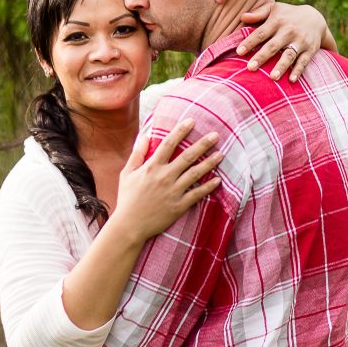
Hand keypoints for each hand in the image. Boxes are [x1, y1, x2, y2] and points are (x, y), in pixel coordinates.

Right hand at [107, 118, 222, 244]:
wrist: (129, 225)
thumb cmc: (127, 198)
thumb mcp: (127, 173)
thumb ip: (137, 154)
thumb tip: (145, 135)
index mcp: (152, 167)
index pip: (168, 143)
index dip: (181, 130)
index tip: (191, 120)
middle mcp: (164, 177)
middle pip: (187, 156)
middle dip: (203, 144)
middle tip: (216, 135)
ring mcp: (173, 191)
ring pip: (195, 174)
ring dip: (209, 163)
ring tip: (221, 154)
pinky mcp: (179, 206)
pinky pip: (197, 194)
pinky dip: (208, 187)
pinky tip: (218, 180)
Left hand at [238, 2, 337, 81]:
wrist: (316, 18)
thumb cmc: (288, 15)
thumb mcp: (275, 8)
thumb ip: (258, 13)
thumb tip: (242, 17)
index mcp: (277, 21)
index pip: (261, 33)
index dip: (250, 42)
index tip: (239, 52)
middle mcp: (288, 31)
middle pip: (273, 46)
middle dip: (262, 57)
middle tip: (250, 68)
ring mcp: (300, 41)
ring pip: (289, 55)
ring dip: (281, 66)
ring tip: (272, 77)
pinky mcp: (310, 50)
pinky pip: (304, 61)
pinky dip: (298, 70)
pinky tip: (291, 80)